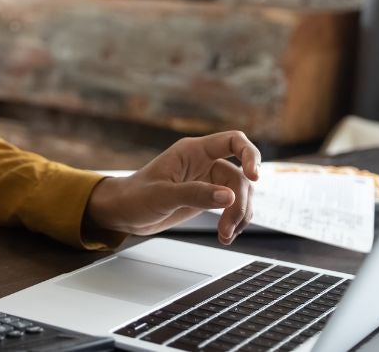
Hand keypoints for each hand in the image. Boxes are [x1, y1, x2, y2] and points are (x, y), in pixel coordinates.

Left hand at [85, 131, 260, 244]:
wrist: (123, 213)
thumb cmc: (134, 197)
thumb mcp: (162, 196)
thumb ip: (195, 194)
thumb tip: (228, 197)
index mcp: (192, 151)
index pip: (233, 141)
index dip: (250, 155)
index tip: (254, 176)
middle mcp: (204, 163)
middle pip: (240, 177)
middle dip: (239, 204)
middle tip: (227, 227)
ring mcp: (208, 181)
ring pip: (240, 194)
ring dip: (238, 216)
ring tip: (225, 236)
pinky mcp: (208, 198)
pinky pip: (233, 206)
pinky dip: (235, 221)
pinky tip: (226, 235)